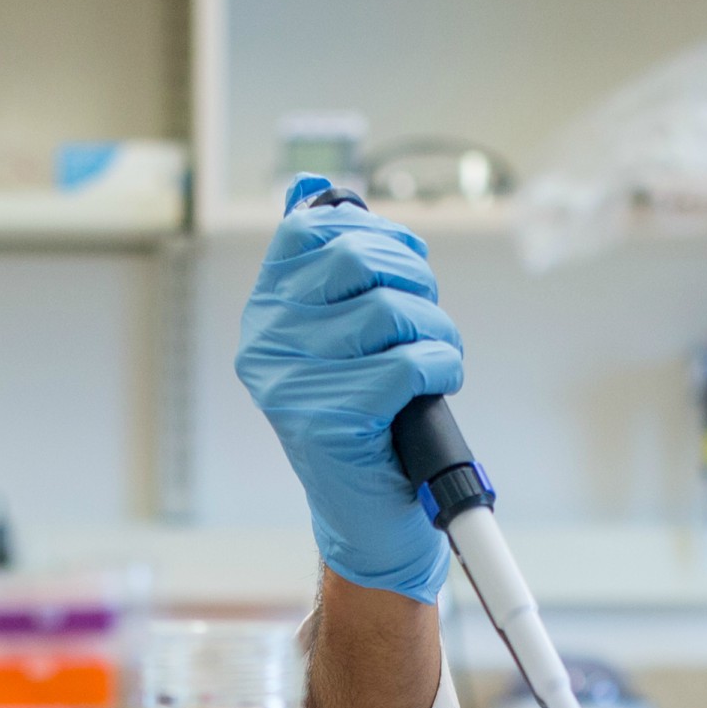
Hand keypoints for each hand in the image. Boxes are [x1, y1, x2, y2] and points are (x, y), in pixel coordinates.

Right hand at [235, 175, 464, 604]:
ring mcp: (291, 383)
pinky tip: (437, 387)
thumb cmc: (367, 422)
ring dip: (436, 331)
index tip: (405, 264)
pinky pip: (409, 361)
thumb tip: (317, 190)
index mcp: (265, 313)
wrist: (369, 517)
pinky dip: (441, 367)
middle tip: (427, 319)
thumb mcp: (342, 338)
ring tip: (435, 361)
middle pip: (355, 259)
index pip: (311, 230)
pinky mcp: (326, 420)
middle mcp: (266, 342)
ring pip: (390, 310)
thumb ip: (331, 269)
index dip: (375, 235)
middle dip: (414, 281)